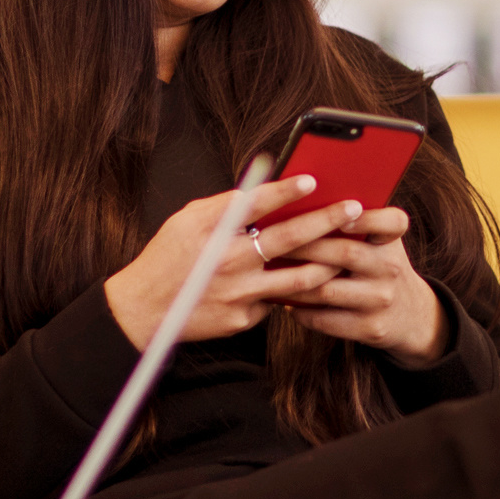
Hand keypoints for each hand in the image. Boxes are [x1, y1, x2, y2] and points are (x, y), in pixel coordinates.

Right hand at [102, 175, 358, 349]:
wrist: (145, 311)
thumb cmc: (166, 258)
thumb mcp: (186, 220)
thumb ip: (225, 206)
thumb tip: (261, 189)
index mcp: (214, 232)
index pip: (257, 203)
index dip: (287, 190)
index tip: (313, 179)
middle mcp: (230, 263)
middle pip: (289, 238)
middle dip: (327, 220)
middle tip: (354, 208)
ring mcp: (240, 294)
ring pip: (300, 278)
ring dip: (328, 262)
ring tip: (348, 249)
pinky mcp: (245, 319)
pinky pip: (278, 300)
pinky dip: (295, 289)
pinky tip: (312, 280)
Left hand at [278, 206, 445, 361]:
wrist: (410, 316)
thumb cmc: (378, 267)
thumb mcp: (378, 244)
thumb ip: (351, 226)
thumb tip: (295, 208)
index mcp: (392, 242)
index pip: (392, 222)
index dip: (367, 218)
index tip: (343, 213)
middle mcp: (391, 269)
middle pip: (345, 253)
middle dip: (305, 246)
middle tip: (272, 239)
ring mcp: (380, 300)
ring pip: (327, 290)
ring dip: (293, 282)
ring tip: (268, 272)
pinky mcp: (370, 328)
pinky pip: (326, 319)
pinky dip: (301, 311)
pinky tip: (284, 301)